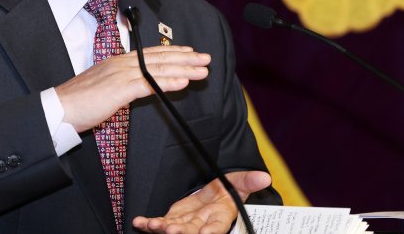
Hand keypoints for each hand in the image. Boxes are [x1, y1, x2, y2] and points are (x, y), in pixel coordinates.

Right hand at [55, 45, 209, 132]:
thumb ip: (123, 84)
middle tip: (206, 58)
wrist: (59, 109)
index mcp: (118, 62)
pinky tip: (183, 82)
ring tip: (202, 70)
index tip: (190, 51)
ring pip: (159, 69)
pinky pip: (149, 84)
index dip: (173, 51)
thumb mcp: (105, 88)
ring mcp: (121, 75)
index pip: (151, 53)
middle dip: (186, 58)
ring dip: (184, 69)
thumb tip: (138, 86)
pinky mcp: (120, 89)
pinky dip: (169, 82)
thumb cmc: (79, 102)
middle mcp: (122, 64)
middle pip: (160, 58)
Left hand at [132, 171, 271, 233]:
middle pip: (191, 231)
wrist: (215, 198)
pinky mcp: (172, 220)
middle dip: (180, 232)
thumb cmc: (227, 193)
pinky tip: (138, 222)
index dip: (210, 232)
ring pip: (173, 229)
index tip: (205, 233)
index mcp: (219, 218)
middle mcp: (201, 225)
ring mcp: (185, 224)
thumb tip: (265, 176)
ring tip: (152, 225)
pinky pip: (159, 223)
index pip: (216, 228)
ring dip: (162, 228)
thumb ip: (248, 181)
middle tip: (170, 230)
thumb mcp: (238, 184)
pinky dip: (147, 224)